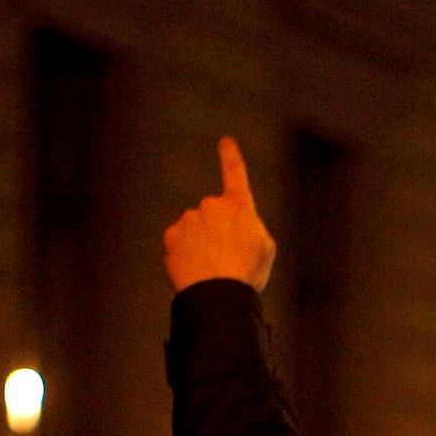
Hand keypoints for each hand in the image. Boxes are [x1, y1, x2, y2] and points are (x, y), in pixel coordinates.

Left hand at [161, 136, 275, 292]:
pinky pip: (178, 243)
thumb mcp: (264, 249)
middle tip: (226, 260)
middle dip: (216, 232)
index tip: (225, 141)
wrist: (218, 294)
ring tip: (211, 270)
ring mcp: (189, 219)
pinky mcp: (171, 235)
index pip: (235, 174)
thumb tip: (232, 227)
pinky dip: (184, 255)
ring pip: (194, 230)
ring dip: (200, 245)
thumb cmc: (246, 275)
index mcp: (239, 207)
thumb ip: (250, 228)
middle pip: (213, 216)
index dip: (230, 157)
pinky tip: (195, 271)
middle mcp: (212, 205)